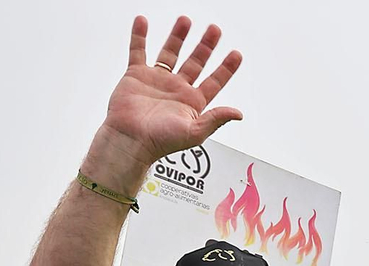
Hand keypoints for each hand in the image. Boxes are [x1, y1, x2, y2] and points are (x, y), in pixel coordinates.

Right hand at [98, 17, 243, 172]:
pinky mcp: (136, 75)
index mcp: (193, 102)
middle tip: (215, 30)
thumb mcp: (194, 132)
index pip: (214, 81)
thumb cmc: (160, 142)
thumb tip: (238, 113)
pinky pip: (138, 50)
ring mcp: (157, 80)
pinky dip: (139, 35)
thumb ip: (216, 119)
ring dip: (178, 36)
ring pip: (170, 52)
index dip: (226, 68)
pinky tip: (143, 21)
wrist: (129, 140)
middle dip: (206, 45)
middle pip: (195, 62)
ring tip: (185, 20)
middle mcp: (176, 89)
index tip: (236, 54)